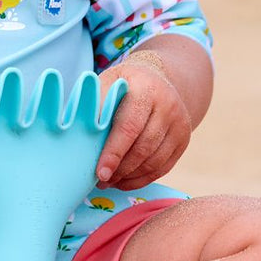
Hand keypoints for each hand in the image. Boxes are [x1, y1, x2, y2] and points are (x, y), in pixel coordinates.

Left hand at [95, 51, 191, 190]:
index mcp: (146, 89)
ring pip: (155, 161)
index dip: (114, 152)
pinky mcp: (183, 140)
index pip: (129, 127)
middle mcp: (168, 106)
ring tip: (109, 181)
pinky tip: (124, 181)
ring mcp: (180, 124)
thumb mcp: (107, 83)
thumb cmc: (122, 84)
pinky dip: (142, 179)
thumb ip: (96, 105)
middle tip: (100, 180)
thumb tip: (76, 133)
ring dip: (130, 177)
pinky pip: (163, 167)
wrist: (156, 79)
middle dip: (120, 169)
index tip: (99, 172)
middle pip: (144, 148)